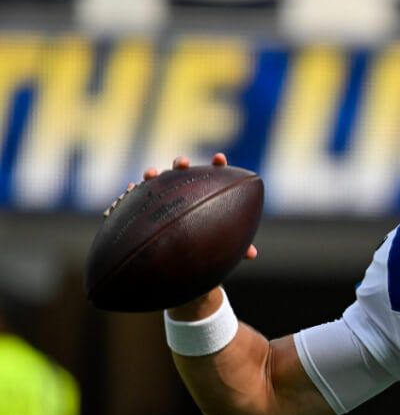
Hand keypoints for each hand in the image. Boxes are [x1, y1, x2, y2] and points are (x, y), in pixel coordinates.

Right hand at [143, 152, 257, 260]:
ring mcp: (165, 196)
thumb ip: (236, 246)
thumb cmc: (208, 245)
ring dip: (155, 174)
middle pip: (183, 171)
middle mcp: (185, 190)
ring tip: (152, 173)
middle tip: (182, 163)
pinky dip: (135, 191)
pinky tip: (131, 189)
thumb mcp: (222, 245)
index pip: (214, 175)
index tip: (220, 159)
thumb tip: (252, 255)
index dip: (218, 165)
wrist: (182, 255)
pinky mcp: (147, 205)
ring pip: (159, 181)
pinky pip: (139, 196)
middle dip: (181, 164)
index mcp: (206, 194)